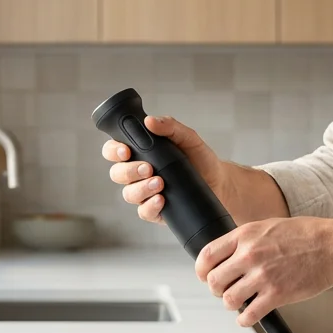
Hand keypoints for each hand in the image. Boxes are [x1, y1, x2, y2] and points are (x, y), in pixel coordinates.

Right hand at [101, 116, 224, 223]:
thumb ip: (170, 126)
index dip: (113, 150)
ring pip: (128, 194)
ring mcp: (145, 193)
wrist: (220, 183)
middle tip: (148, 168)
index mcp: (140, 153)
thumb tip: (150, 121)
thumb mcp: (189, 138)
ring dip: (141, 188)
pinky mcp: (155, 211)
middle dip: (129, 171)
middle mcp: (138, 174)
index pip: (114, 150)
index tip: (126, 150)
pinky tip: (161, 199)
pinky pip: (144, 212)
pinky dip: (150, 206)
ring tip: (159, 183)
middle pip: (117, 173)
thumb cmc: (200, 159)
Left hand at [194, 217, 332, 326]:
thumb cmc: (307, 235)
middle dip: (216, 289)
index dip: (201, 270)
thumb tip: (228, 253)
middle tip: (225, 290)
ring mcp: (262, 276)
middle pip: (213, 281)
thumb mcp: (269, 226)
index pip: (207, 255)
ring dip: (230, 304)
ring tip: (239, 302)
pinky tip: (250, 315)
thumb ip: (246, 239)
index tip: (204, 276)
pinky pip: (248, 316)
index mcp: (245, 235)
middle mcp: (249, 255)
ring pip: (227, 300)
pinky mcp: (277, 295)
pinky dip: (245, 320)